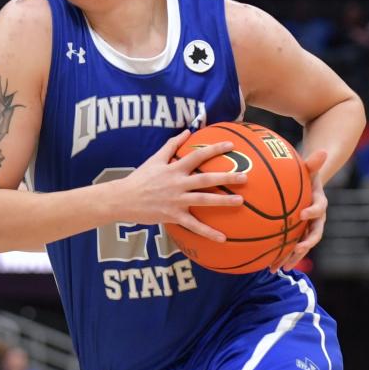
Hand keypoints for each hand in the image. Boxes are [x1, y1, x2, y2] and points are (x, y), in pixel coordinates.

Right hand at [117, 129, 245, 241]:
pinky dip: (208, 232)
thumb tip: (187, 131)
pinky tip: (223, 238)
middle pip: (205, 179)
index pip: (197, 156)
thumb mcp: (154, 159)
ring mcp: (176, 200)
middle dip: (226, 177)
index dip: (214, 149)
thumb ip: (171, 145)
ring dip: (222, 201)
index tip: (231, 146)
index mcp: (174, 168)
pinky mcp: (173, 216)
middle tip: (245, 176)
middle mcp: (177, 183)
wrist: (123, 198)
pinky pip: (193, 226)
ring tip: (240, 201)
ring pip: (203, 200)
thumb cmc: (140, 178)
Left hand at [271, 150, 327, 270]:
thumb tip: (323, 151)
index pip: (319, 208)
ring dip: (290, 257)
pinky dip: (279, 256)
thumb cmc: (306, 174)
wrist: (309, 185)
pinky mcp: (296, 234)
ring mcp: (306, 229)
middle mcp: (315, 219)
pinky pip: (288, 247)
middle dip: (304, 245)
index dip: (313, 212)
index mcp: (319, 203)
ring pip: (300, 246)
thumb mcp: (309, 167)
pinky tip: (266, 266)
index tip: (303, 214)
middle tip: (296, 251)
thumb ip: (313, 162)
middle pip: (313, 235)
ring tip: (277, 268)